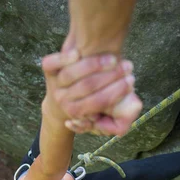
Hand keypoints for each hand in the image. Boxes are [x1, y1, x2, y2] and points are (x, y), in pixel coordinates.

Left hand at [61, 17, 142, 136]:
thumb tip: (117, 127)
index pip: (98, 103)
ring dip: (95, 63)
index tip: (131, 82)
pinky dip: (63, 57)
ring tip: (114, 58)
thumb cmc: (98, 97)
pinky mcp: (48, 69)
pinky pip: (52, 63)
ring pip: (70, 74)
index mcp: (77, 113)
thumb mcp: (112, 114)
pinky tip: (77, 53)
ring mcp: (54, 85)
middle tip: (128, 67)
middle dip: (111, 76)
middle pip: (87, 87)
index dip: (116, 92)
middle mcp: (63, 101)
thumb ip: (120, 123)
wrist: (70, 83)